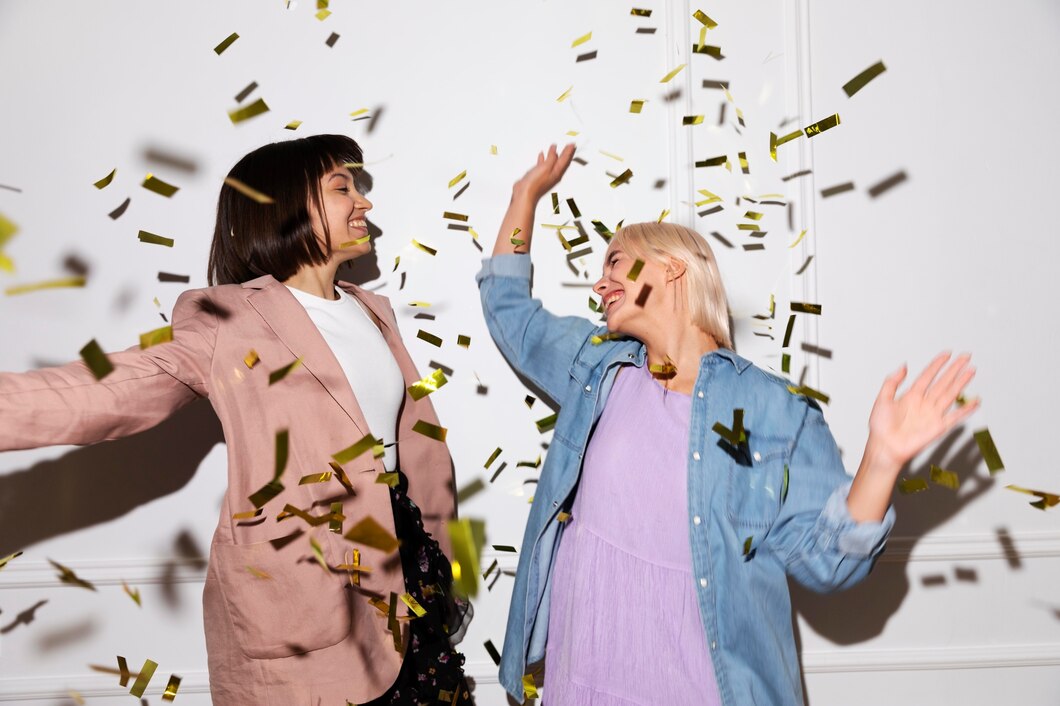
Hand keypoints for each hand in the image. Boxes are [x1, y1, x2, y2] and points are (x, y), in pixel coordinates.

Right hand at [512, 143, 575, 201]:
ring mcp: (545, 175)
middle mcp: (553, 174)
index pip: (565, 159)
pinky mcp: (538, 175)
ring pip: (552, 162)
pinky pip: (543, 164)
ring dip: (554, 155)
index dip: (569, 151)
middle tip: (569, 146)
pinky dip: (543, 159)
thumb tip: (555, 151)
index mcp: (557, 172)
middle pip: (561, 161)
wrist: (524, 194)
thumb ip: (551, 158)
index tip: (573, 144)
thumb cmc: (535, 184)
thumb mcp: (546, 167)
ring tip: (555, 148)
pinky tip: (542, 155)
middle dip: (565, 153)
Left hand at [866, 352, 979, 470]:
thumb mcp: (882, 399)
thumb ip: (892, 382)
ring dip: (961, 382)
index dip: (937, 365)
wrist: (885, 447)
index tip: (947, 354)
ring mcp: (932, 414)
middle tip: (965, 357)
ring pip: (951, 394)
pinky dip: (966, 409)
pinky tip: (975, 401)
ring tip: (971, 370)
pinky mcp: (938, 426)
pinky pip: (955, 416)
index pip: (927, 376)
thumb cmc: (880, 427)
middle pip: (943, 382)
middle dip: (954, 369)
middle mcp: (924, 403)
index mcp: (911, 396)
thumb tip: (903, 366)